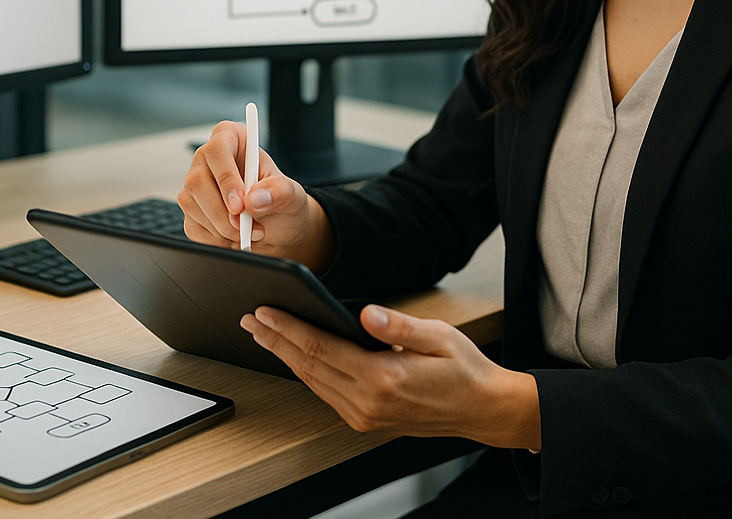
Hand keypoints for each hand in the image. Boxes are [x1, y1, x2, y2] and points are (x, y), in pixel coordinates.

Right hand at [178, 121, 336, 270]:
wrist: (277, 228)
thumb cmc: (281, 201)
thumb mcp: (291, 195)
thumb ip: (279, 192)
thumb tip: (254, 198)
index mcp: (232, 140)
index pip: (218, 149)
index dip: (226, 177)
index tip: (240, 205)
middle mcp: (209, 159)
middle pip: (197, 181)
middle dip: (222, 212)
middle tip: (245, 227)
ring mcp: (196, 184)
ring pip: (191, 204)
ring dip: (222, 228)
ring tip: (248, 231)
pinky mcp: (192, 209)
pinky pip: (193, 226)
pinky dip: (215, 239)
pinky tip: (233, 236)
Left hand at [239, 303, 540, 449]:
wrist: (482, 411)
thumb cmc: (464, 370)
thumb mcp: (439, 337)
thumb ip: (399, 326)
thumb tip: (366, 314)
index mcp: (384, 379)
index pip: (322, 350)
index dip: (289, 328)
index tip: (265, 311)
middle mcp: (368, 403)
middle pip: (308, 367)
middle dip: (276, 340)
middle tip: (250, 318)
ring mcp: (364, 416)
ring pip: (312, 382)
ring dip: (284, 356)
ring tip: (262, 333)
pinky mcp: (364, 419)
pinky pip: (325, 392)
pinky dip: (304, 371)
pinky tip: (293, 355)